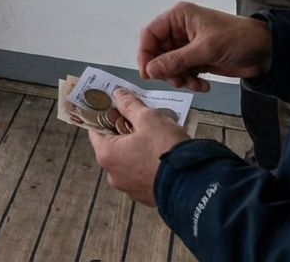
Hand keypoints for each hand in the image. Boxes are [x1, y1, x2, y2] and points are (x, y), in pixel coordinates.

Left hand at [89, 88, 190, 205]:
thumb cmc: (166, 149)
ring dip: (137, 148)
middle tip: (140, 119)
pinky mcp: (146, 196)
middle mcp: (112, 174)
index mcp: (106, 155)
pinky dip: (148, 164)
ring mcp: (129, 188)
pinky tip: (162, 155)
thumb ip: (129, 105)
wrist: (193, 184)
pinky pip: (142, 175)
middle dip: (125, 131)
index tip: (116, 107)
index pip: (96, 130)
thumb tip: (118, 94)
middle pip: (113, 146)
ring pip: (128, 161)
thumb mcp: (148, 119)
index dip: (105, 116)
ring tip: (156, 137)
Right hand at [138, 2, 272, 91]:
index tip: (148, 74)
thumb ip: (176, 60)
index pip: (150, 34)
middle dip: (166, 70)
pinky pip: (182, 72)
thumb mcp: (206, 49)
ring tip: (194, 83)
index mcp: (178, 17)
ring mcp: (188, 45)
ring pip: (169, 66)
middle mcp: (179, 30)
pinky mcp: (196, 59)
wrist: (266, 51)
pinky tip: (203, 85)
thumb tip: (150, 70)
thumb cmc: (239, 38)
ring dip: (179, 78)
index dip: (145, 54)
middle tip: (178, 81)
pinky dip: (189, 81)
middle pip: (157, 53)